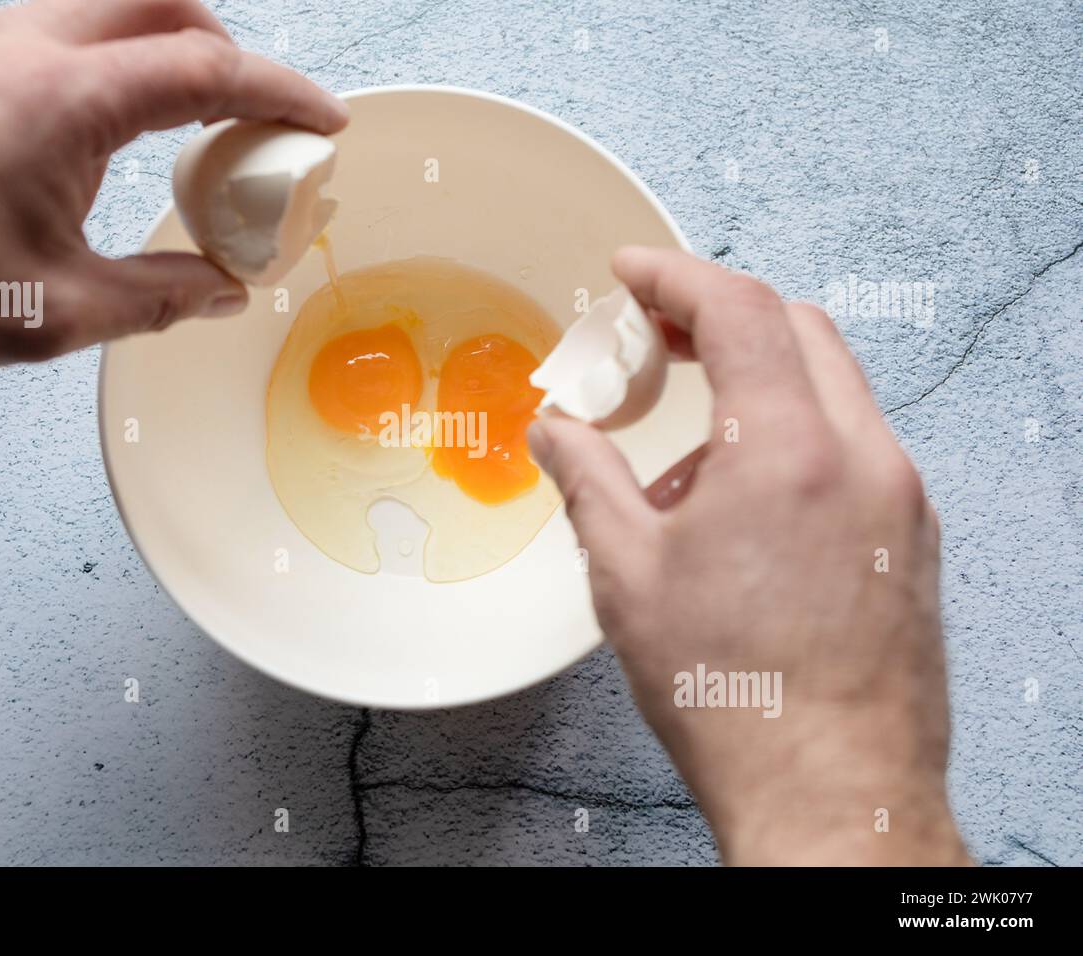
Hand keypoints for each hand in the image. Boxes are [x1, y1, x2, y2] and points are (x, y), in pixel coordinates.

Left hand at [0, 0, 347, 380]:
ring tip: (184, 137)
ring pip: (106, 10)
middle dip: (226, 53)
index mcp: (59, 101)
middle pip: (162, 4)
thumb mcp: (55, 313)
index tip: (321, 121)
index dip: (280, 94)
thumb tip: (219, 290)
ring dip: (162, 56)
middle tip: (251, 124)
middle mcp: (19, 49)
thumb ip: (159, 296)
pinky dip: (108, 68)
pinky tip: (103, 140)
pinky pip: (55, 34)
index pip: (205, 70)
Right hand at [527, 248, 969, 864]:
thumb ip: (587, 478)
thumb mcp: (627, 575)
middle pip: (799, 330)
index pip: (740, 309)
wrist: (832, 790)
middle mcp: (862, 457)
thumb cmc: (732, 692)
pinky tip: (742, 506)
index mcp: (789, 450)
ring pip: (833, 387)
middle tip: (659, 344)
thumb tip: (555, 429)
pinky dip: (797, 437)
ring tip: (688, 461)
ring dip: (759, 385)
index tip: (630, 271)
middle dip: (722, 318)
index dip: (674, 275)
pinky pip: (854, 446)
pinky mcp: (912, 538)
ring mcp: (899, 497)